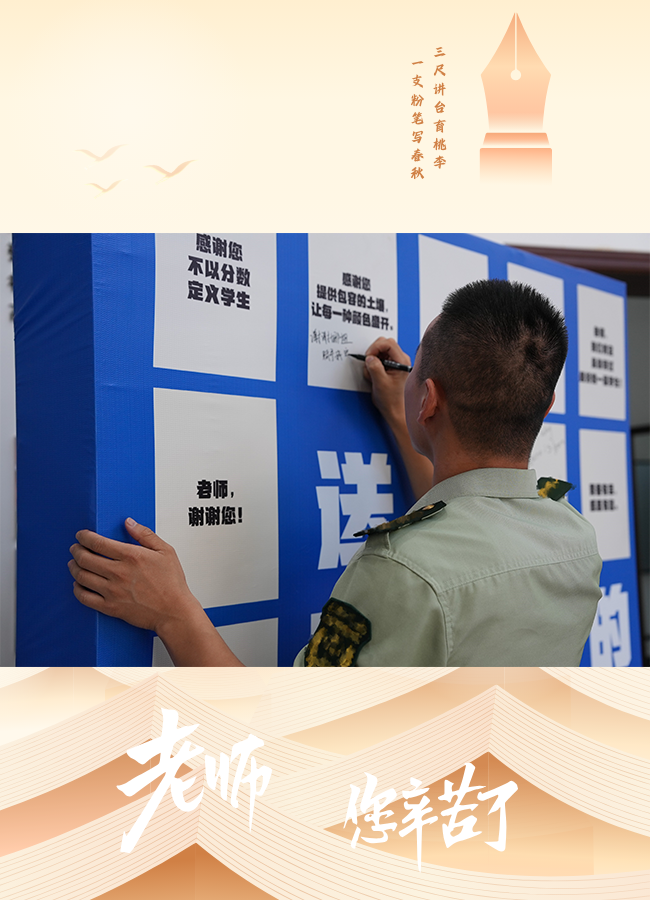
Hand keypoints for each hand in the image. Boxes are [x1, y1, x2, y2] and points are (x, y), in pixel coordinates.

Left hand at [69, 518, 201, 633]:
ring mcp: (112, 591)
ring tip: (74, 563)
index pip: (97, 542)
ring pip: (82, 576)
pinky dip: (77, 589)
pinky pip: (84, 597)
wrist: (174, 612)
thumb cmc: (172, 583)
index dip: (84, 537)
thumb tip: (129, 522)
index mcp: (132, 556)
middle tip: (75, 548)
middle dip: (76, 550)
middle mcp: (119, 573)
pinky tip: (78, 584)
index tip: (81, 535)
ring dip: (74, 567)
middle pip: (85, 558)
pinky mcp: (110, 607)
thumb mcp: (166, 551)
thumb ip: (145, 534)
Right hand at [363, 337, 411, 428]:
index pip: (388, 343)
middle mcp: (400, 360)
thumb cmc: (392, 400)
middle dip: (373, 353)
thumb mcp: (380, 383)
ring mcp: (395, 362)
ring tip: (372, 375)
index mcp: (402, 362)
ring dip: (372, 361)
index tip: (368, 356)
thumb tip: (369, 357)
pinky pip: (379, 359)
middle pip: (384, 344)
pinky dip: (373, 366)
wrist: (394, 410)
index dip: (375, 347)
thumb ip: (374, 367)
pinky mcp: (390, 366)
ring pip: (379, 351)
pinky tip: (374, 376)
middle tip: (369, 365)